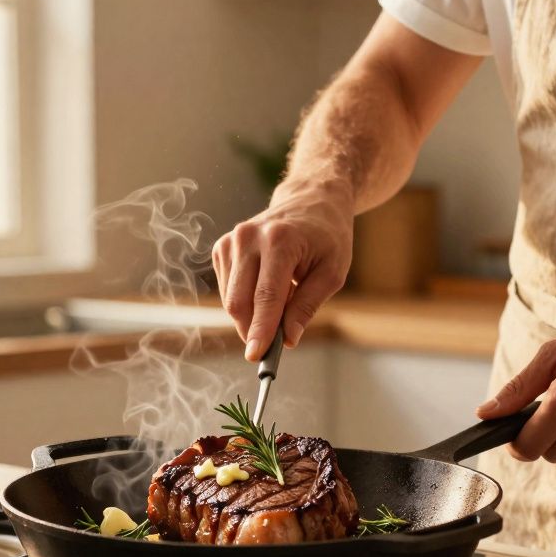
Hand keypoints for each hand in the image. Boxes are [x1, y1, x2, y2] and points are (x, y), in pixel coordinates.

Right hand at [212, 178, 353, 360]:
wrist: (310, 200)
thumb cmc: (327, 236)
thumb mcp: (332, 272)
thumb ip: (308, 306)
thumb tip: (289, 339)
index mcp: (280, 241)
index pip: (266, 296)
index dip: (260, 330)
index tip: (256, 356)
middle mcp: (249, 238)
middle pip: (239, 301)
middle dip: (252, 330)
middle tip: (272, 346)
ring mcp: (231, 241)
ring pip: (230, 299)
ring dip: (251, 316)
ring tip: (281, 304)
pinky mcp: (222, 247)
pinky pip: (228, 290)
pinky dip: (245, 301)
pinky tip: (266, 290)